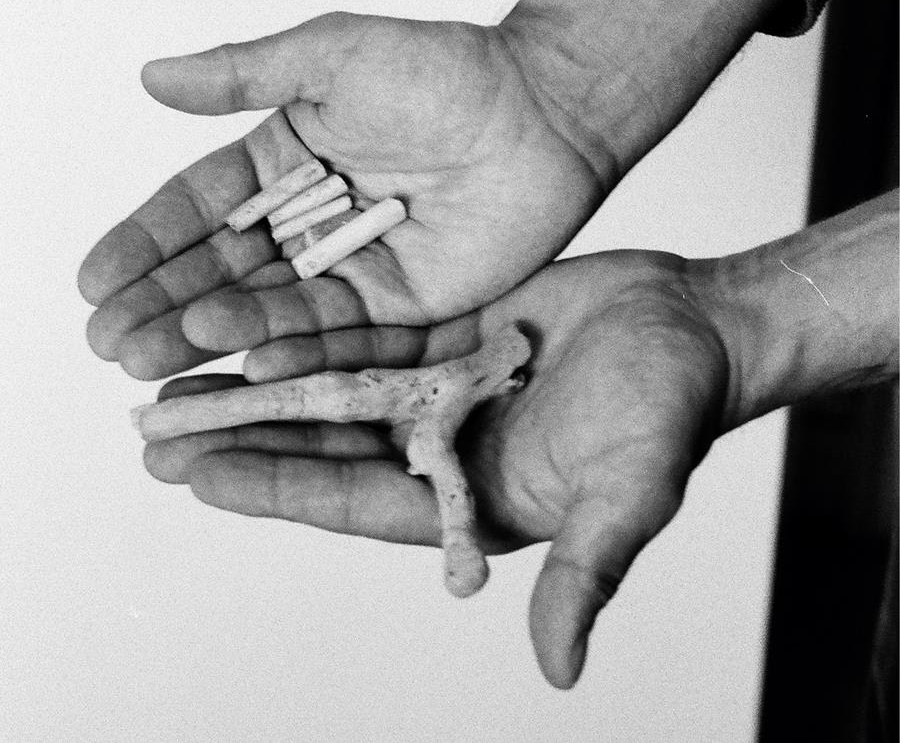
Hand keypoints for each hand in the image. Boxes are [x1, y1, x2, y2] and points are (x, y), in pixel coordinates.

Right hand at [79, 13, 603, 379]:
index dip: (146, 244)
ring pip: (271, 306)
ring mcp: (356, 267)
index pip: (202, 209)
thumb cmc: (444, 71)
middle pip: (226, 269)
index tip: (92, 279)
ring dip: (210, 331)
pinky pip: (339, 331)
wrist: (544, 111)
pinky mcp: (404, 305)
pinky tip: (239, 358)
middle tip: (109, 341)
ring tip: (149, 355)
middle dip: (164, 304)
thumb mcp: (331, 57)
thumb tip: (150, 78)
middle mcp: (315, 220)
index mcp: (289, 160)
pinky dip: (289, 344)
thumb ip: (244, 77)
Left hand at [142, 250, 731, 687]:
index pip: (352, 501)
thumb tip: (559, 670)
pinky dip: (314, 332)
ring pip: (334, 389)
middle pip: (325, 447)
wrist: (692, 326)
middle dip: (244, 442)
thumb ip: (589, 570)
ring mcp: (444, 388)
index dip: (276, 490)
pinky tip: (261, 325)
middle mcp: (446, 447)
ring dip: (264, 386)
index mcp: (473, 497)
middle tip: (159, 430)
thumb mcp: (629, 491)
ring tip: (188, 379)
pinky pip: (369, 334)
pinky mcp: (450, 336)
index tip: (198, 476)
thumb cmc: (670, 409)